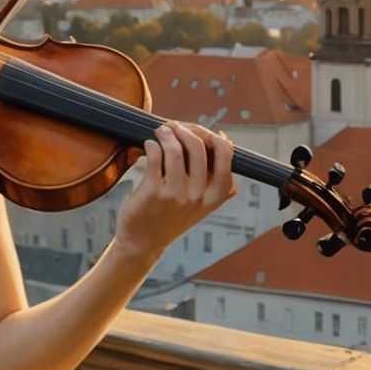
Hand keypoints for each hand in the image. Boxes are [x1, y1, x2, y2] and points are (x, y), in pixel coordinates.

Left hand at [112, 122, 235, 261]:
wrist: (143, 243)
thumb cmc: (170, 217)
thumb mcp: (200, 204)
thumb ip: (211, 178)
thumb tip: (219, 138)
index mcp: (215, 197)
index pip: (226, 157)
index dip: (217, 138)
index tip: (203, 132)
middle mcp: (198, 196)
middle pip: (200, 148)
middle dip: (186, 130)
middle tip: (174, 126)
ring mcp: (176, 195)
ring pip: (176, 151)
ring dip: (167, 134)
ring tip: (161, 131)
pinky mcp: (154, 192)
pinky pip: (155, 157)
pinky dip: (152, 145)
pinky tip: (149, 145)